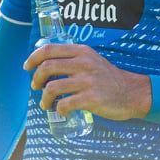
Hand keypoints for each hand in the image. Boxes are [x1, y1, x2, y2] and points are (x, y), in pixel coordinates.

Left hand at [25, 44, 151, 120]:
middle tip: (35, 86)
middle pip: (47, 67)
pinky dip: (59, 109)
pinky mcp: (91, 99)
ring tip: (45, 104)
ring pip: (52, 87)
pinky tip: (62, 111)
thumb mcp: (93, 60)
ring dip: (44, 98)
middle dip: (36, 78)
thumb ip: (74, 59)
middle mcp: (84, 64)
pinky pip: (65, 104)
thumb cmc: (109, 78)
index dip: (33, 58)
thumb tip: (47, 65)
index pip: (49, 49)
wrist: (133, 92)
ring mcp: (87, 81)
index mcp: (82, 51)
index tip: (27, 67)